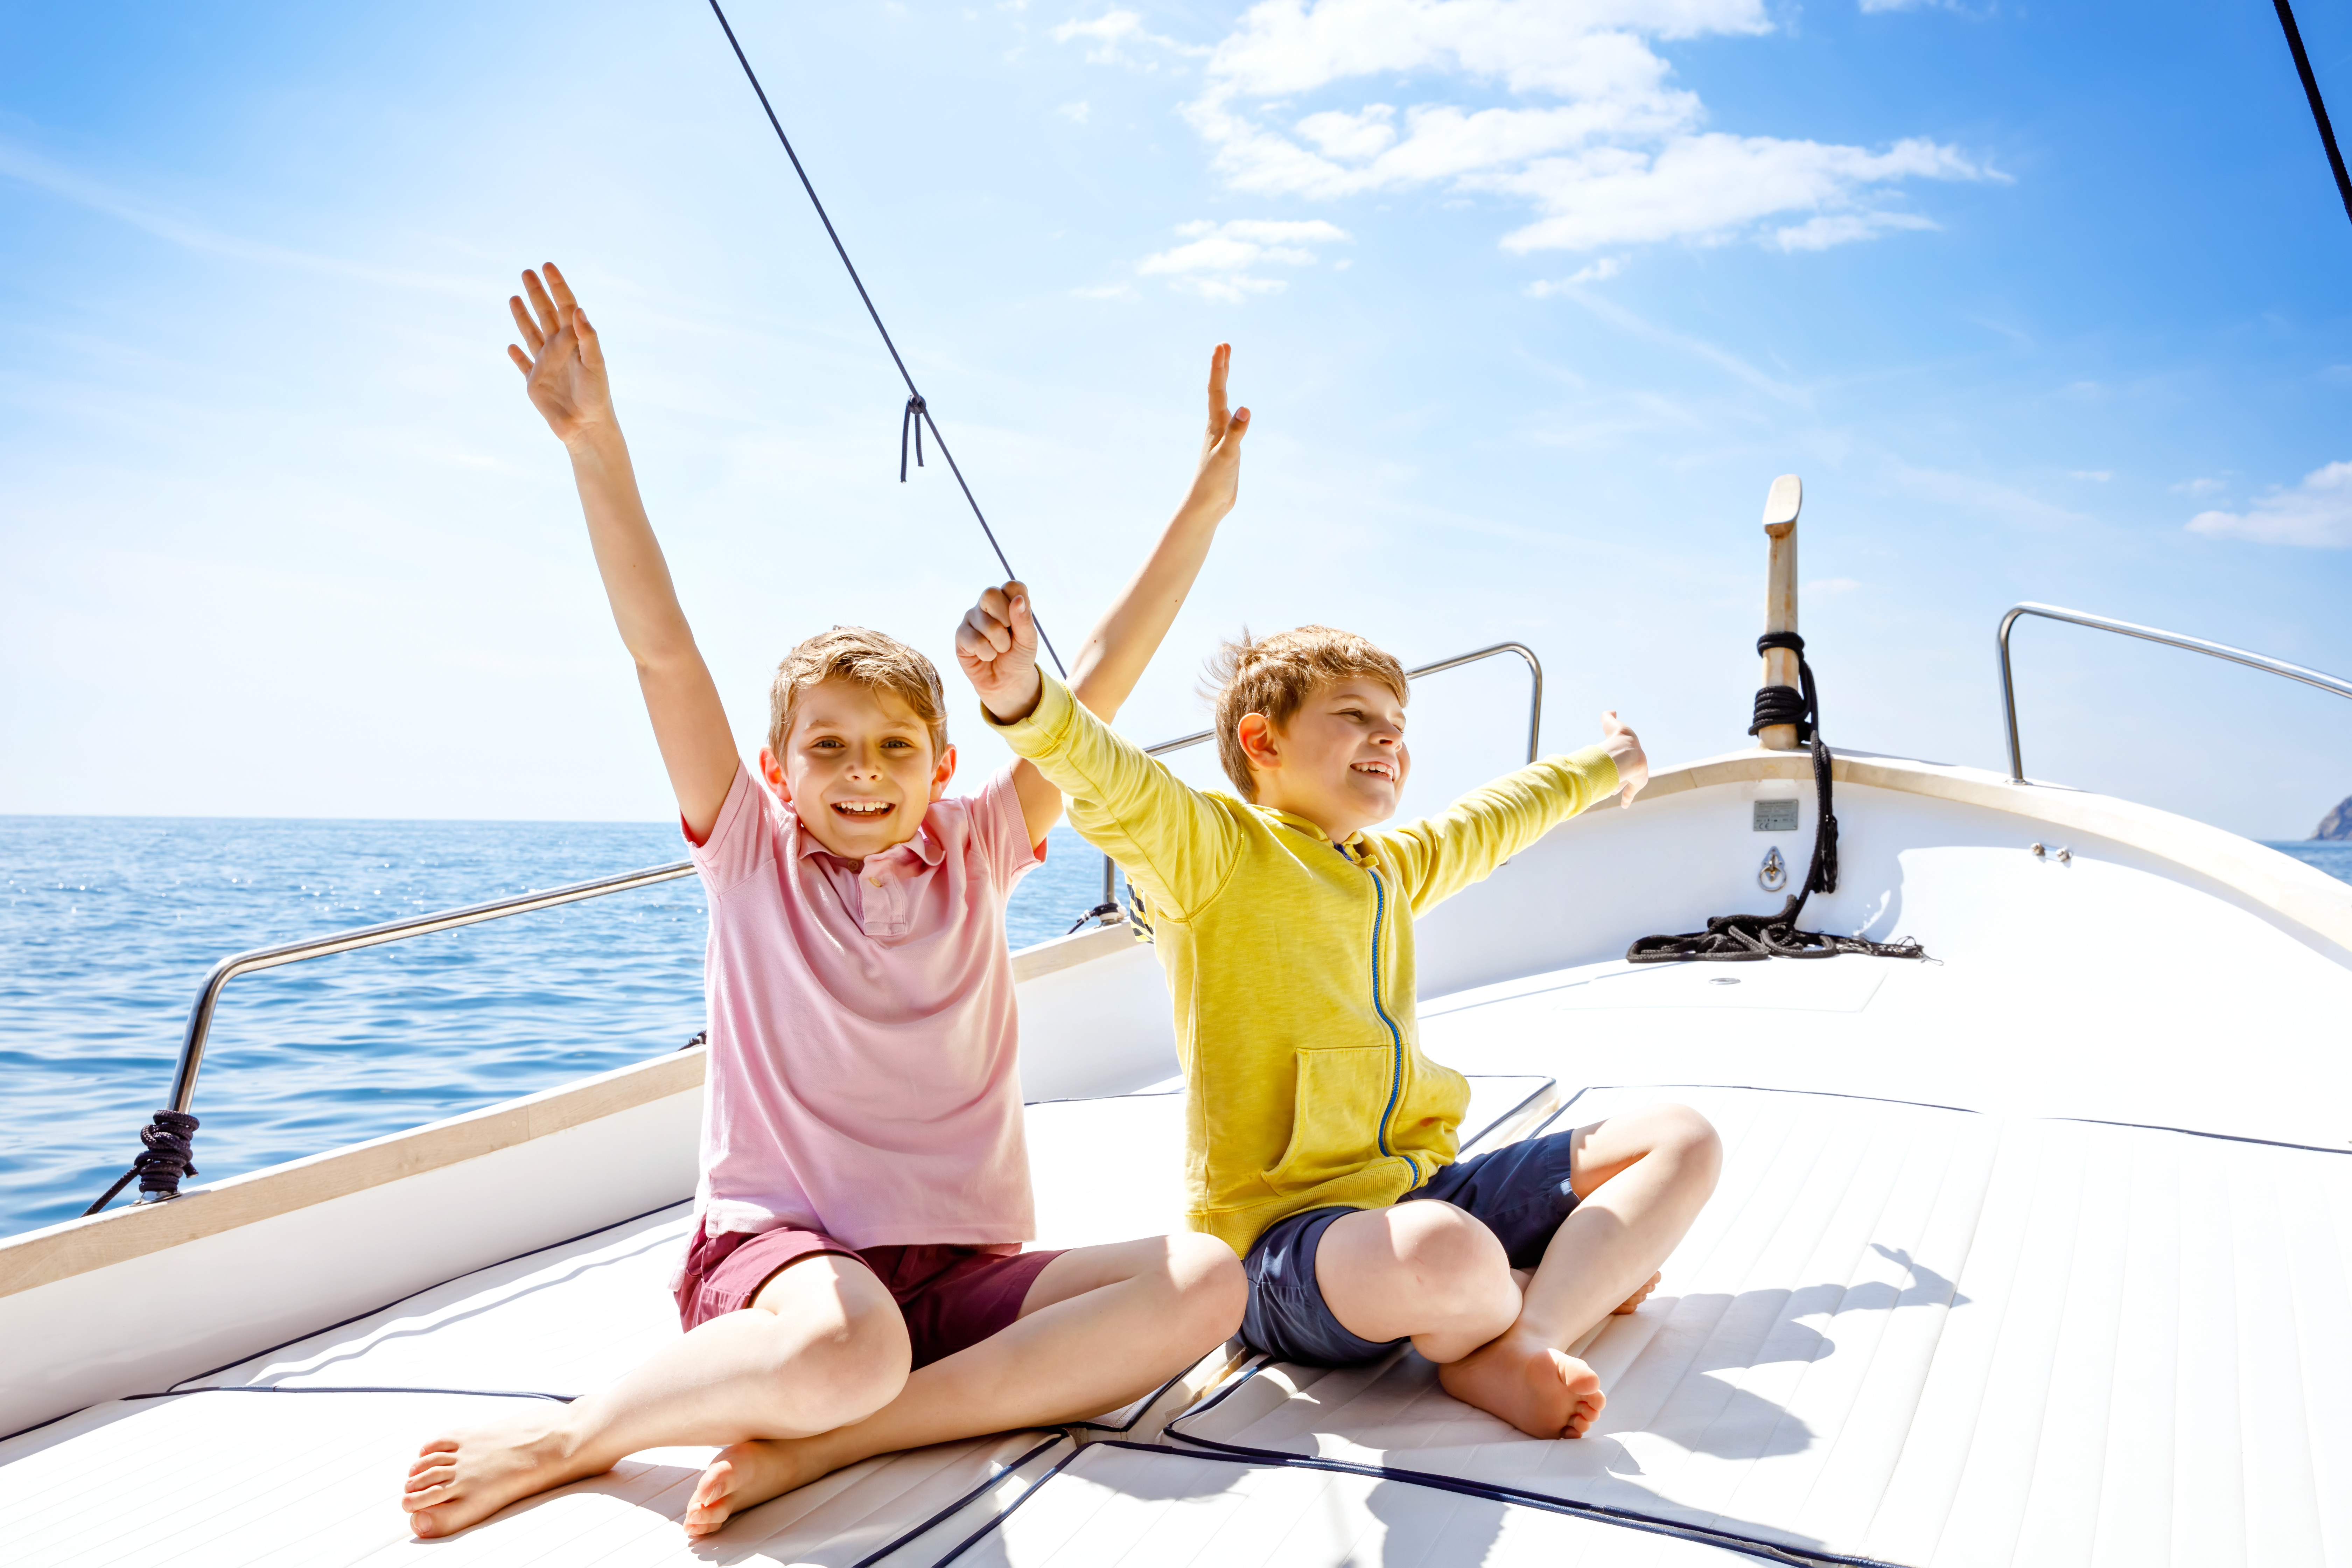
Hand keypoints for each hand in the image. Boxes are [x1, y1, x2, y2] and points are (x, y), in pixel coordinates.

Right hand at [506, 263, 611, 448]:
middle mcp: (559, 348)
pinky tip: (511, 347)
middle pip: (545, 314)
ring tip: (514, 297)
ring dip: (522, 316)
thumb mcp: (595, 364)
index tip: (547, 266)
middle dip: (537, 293)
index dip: (557, 286)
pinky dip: (517, 356)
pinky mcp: (535, 382)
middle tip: (526, 272)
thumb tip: (577, 310)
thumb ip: (588, 337)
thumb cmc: (596, 396)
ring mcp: (546, 364)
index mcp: (575, 341)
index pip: (565, 306)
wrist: (586, 426)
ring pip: (531, 333)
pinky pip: (524, 365)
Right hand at [956, 581, 1044, 721]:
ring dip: (1000, 644)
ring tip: (999, 650)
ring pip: (986, 623)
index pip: (1012, 586)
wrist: (1007, 682)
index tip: (1019, 622)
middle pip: (990, 594)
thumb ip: (1024, 620)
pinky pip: (974, 640)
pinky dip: (986, 653)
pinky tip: (986, 656)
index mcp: (1006, 600)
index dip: (1018, 604)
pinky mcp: (961, 635)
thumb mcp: (1029, 640)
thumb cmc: (1019, 657)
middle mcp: (986, 605)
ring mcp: (971, 618)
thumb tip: (1018, 600)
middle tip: (1009, 636)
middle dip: (1006, 621)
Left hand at [1185, 343, 1250, 517]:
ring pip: (1222, 403)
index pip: (1217, 390)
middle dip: (1221, 367)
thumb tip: (1246, 409)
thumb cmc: (1213, 482)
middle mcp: (1216, 427)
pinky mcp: (1227, 448)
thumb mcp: (1227, 456)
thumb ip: (1236, 433)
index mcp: (1216, 425)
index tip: (1222, 345)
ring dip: (1223, 383)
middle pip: (1218, 391)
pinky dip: (1234, 409)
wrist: (1207, 505)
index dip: (1219, 367)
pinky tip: (1237, 412)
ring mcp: (1221, 437)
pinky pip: (1231, 421)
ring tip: (1225, 367)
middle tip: (1224, 345)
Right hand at [1599, 711, 1646, 805]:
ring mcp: (1636, 773)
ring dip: (1619, 786)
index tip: (1613, 765)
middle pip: (1625, 770)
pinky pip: (1631, 792)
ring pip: (1626, 782)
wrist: (1628, 750)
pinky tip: (1624, 805)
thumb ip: (1608, 717)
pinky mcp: (1637, 783)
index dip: (1618, 759)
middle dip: (1619, 774)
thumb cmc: (1619, 738)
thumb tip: (1610, 711)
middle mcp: (1633, 762)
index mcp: (1628, 749)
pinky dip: (1628, 798)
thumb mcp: (1611, 725)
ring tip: (1611, 791)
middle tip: (1611, 779)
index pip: (1623, 755)